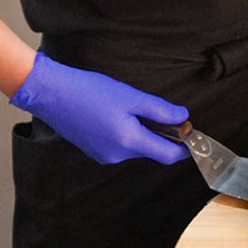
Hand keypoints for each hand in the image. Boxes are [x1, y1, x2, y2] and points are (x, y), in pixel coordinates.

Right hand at [10, 52, 189, 164]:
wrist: (52, 93)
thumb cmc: (90, 91)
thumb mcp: (131, 97)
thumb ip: (160, 110)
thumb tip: (183, 118)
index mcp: (129, 143)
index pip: (168, 155)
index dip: (186, 148)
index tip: (196, 137)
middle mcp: (117, 156)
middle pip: (152, 151)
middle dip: (163, 135)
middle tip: (168, 113)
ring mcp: (103, 155)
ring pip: (136, 147)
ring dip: (144, 132)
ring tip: (137, 108)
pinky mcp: (93, 150)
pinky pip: (120, 145)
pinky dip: (128, 133)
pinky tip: (119, 113)